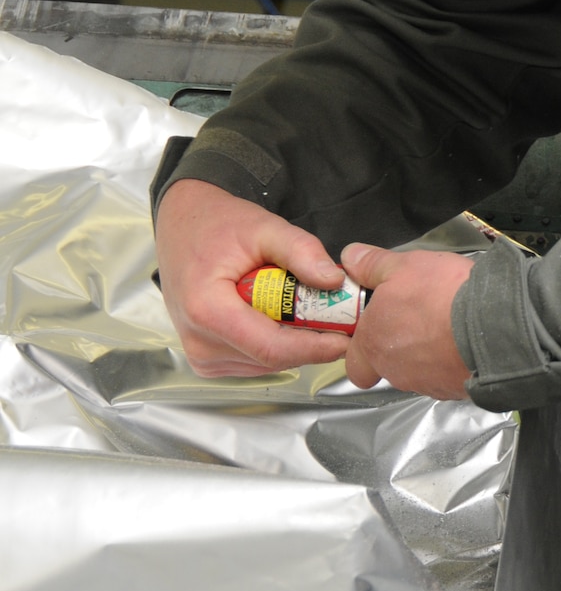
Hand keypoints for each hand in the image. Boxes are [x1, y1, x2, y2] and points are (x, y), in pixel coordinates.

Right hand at [156, 179, 351, 376]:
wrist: (182, 226)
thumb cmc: (216, 226)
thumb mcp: (264, 227)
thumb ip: (301, 251)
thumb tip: (334, 281)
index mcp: (207, 311)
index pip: (272, 348)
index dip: (315, 347)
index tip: (347, 338)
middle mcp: (200, 342)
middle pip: (273, 358)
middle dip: (309, 341)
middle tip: (335, 315)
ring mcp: (202, 356)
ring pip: (267, 364)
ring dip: (292, 342)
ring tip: (297, 307)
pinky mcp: (207, 361)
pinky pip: (255, 363)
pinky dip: (274, 343)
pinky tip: (274, 315)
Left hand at [340, 244, 476, 398]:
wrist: (495, 324)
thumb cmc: (445, 296)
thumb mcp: (405, 266)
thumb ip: (372, 265)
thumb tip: (351, 258)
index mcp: (373, 342)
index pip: (354, 361)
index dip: (362, 345)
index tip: (376, 324)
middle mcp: (394, 370)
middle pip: (386, 366)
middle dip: (397, 346)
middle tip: (415, 319)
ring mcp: (425, 384)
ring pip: (416, 372)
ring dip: (425, 353)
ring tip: (444, 324)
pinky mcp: (453, 390)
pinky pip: (445, 376)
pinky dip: (450, 361)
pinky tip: (461, 339)